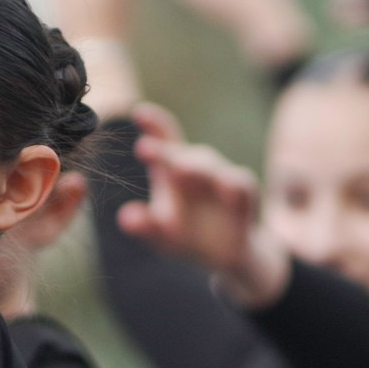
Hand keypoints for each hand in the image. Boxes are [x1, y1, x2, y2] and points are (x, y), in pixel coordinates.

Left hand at [116, 105, 288, 303]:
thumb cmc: (187, 234)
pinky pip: (241, 187)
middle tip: (144, 149)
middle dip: (165, 152)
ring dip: (196, 168)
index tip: (139, 112)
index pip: (164, 140)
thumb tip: (125, 219)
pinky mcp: (243, 194)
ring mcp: (221, 179)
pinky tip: (226, 194)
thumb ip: (145, 226)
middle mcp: (197, 168)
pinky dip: (233, 189)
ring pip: (210, 166)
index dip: (153, 125)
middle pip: (183, 154)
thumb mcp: (162, 234)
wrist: (224, 255)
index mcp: (172, 170)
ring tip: (178, 170)